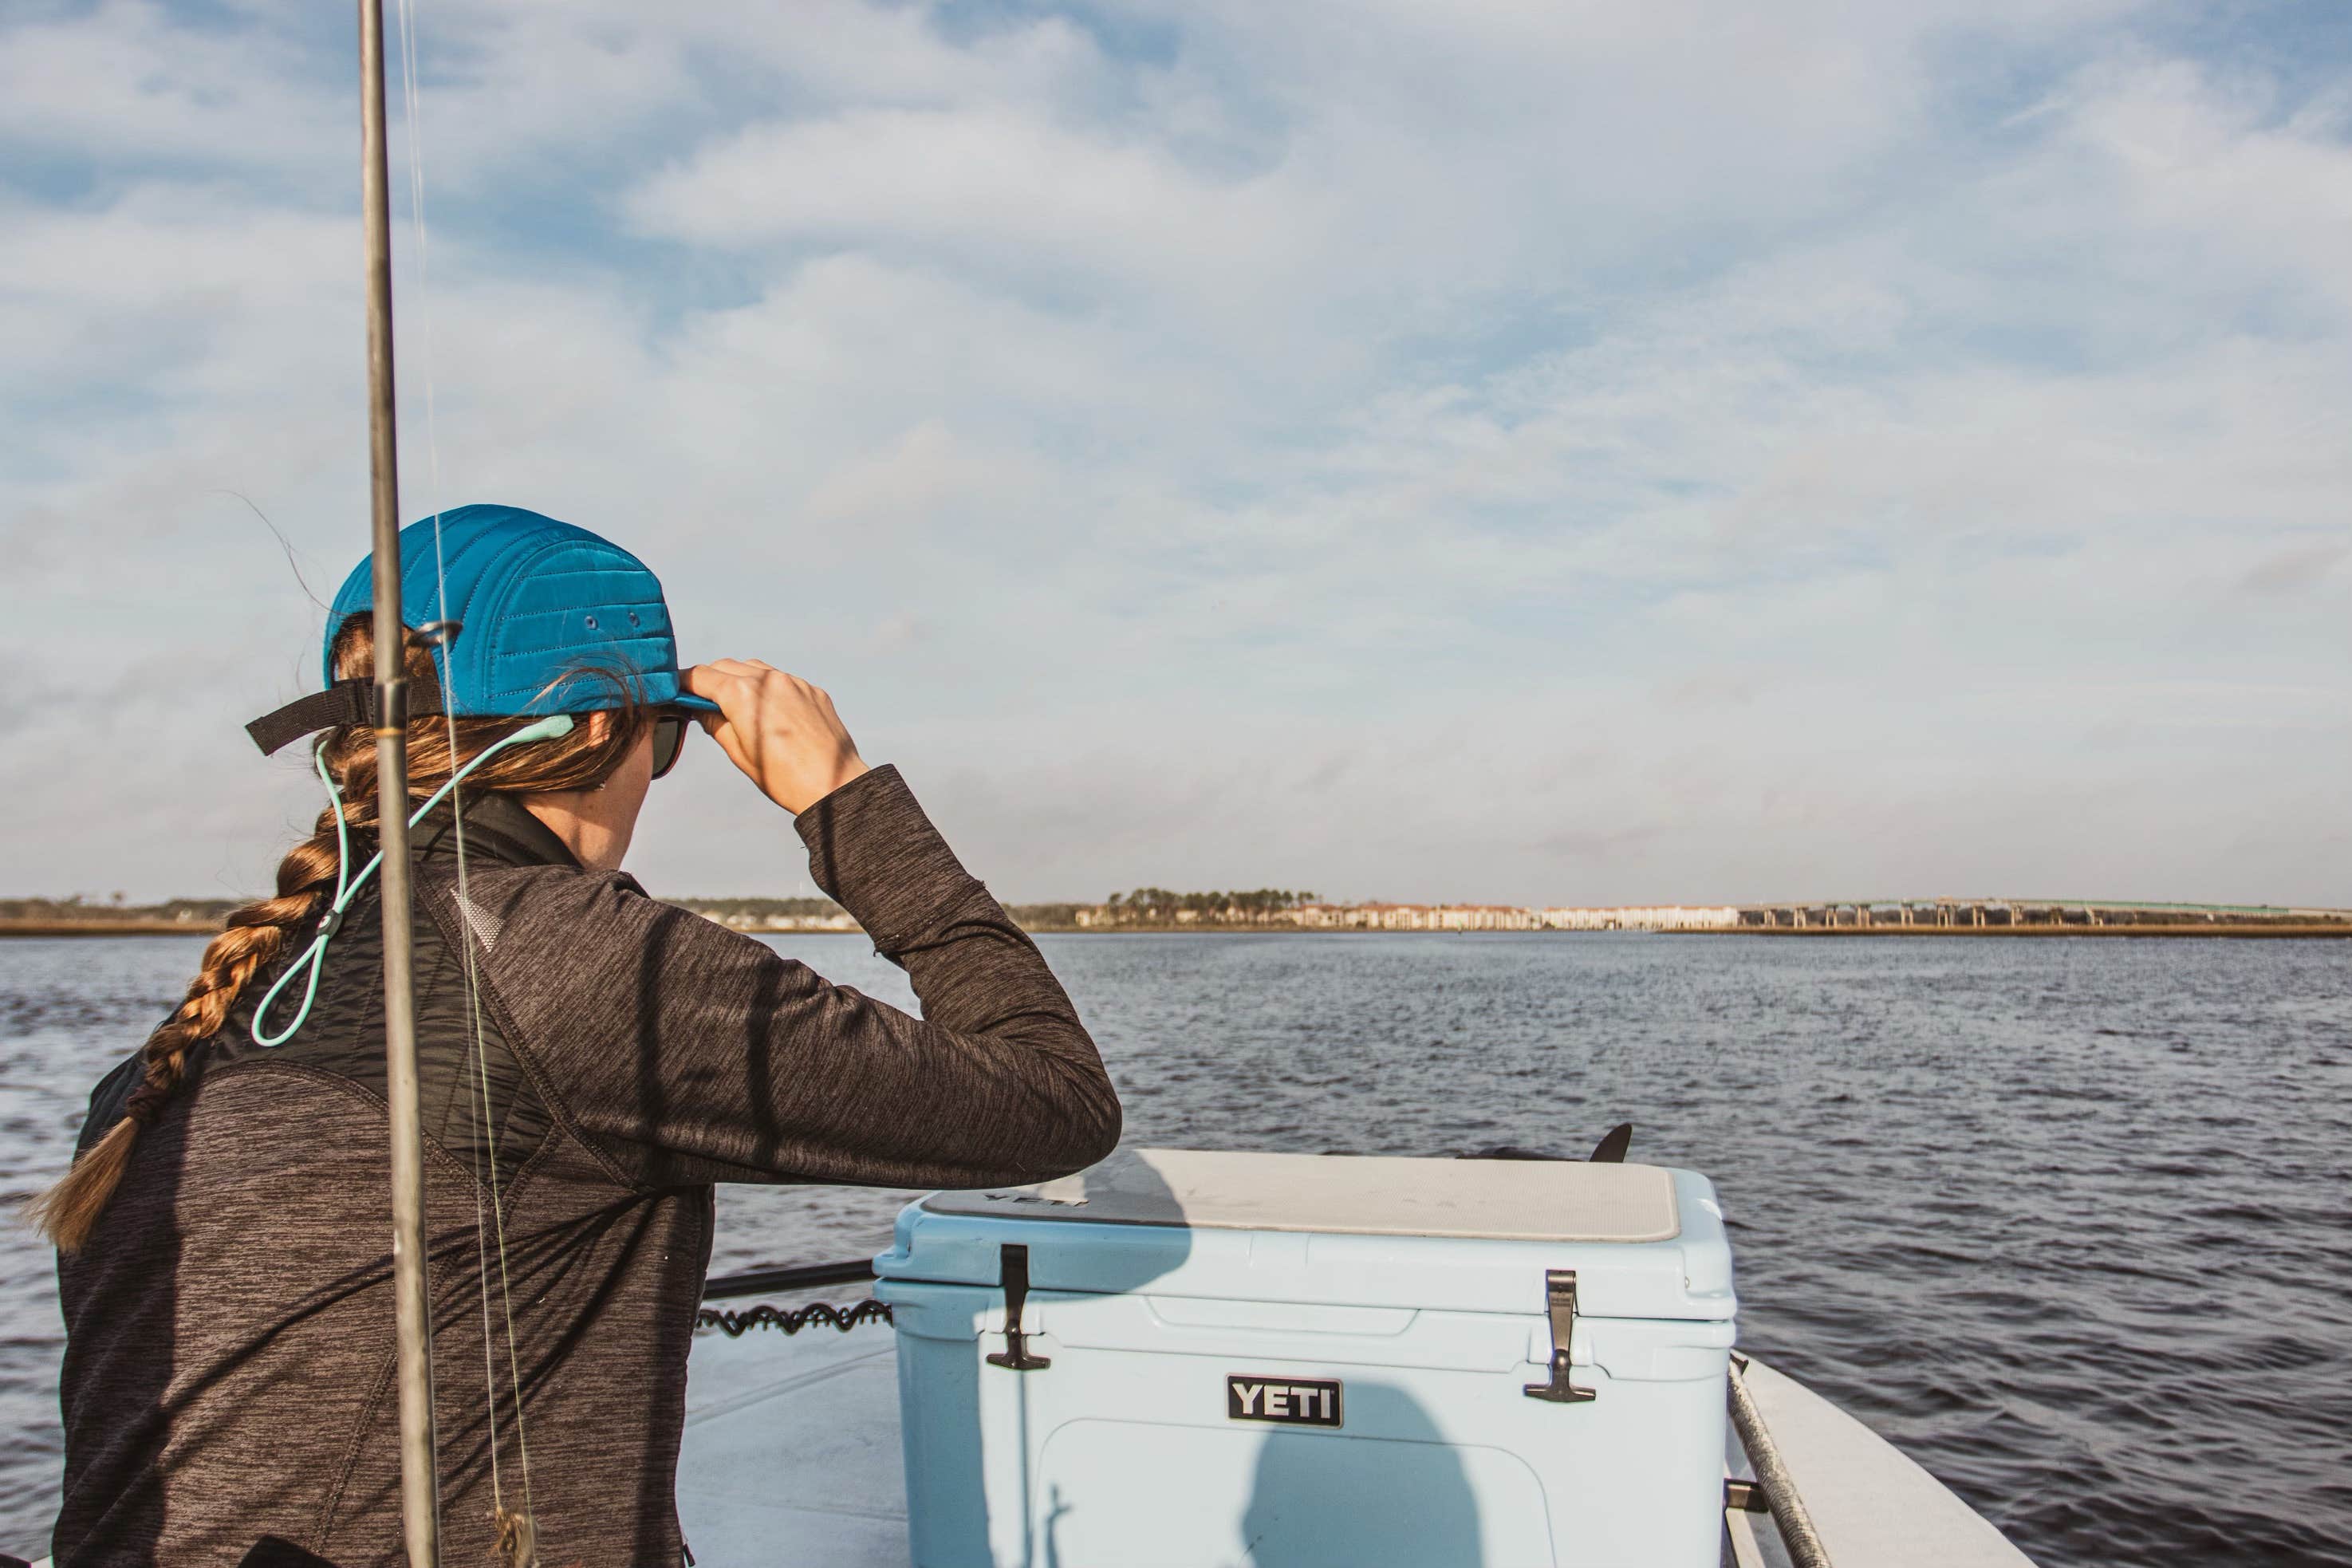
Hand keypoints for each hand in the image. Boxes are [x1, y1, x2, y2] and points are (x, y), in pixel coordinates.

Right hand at [682, 660, 869, 814]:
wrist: (832, 785)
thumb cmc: (783, 777)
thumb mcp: (739, 753)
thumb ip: (715, 724)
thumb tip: (701, 709)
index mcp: (742, 694)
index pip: (701, 676)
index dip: (684, 683)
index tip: (676, 691)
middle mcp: (768, 679)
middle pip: (726, 666)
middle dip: (710, 679)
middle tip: (701, 700)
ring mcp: (793, 682)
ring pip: (755, 668)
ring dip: (739, 679)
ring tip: (735, 705)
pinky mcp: (812, 690)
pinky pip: (782, 680)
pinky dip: (767, 688)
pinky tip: (768, 711)